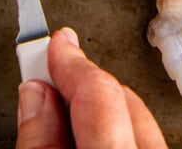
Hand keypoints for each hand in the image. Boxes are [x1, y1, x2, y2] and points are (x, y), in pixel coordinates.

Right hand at [16, 27, 167, 148]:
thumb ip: (39, 140)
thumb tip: (35, 94)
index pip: (100, 93)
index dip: (71, 63)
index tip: (55, 43)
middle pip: (124, 100)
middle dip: (85, 85)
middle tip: (49, 77)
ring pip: (139, 119)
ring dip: (102, 110)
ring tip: (63, 112)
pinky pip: (146, 140)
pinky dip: (118, 132)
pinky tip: (89, 137)